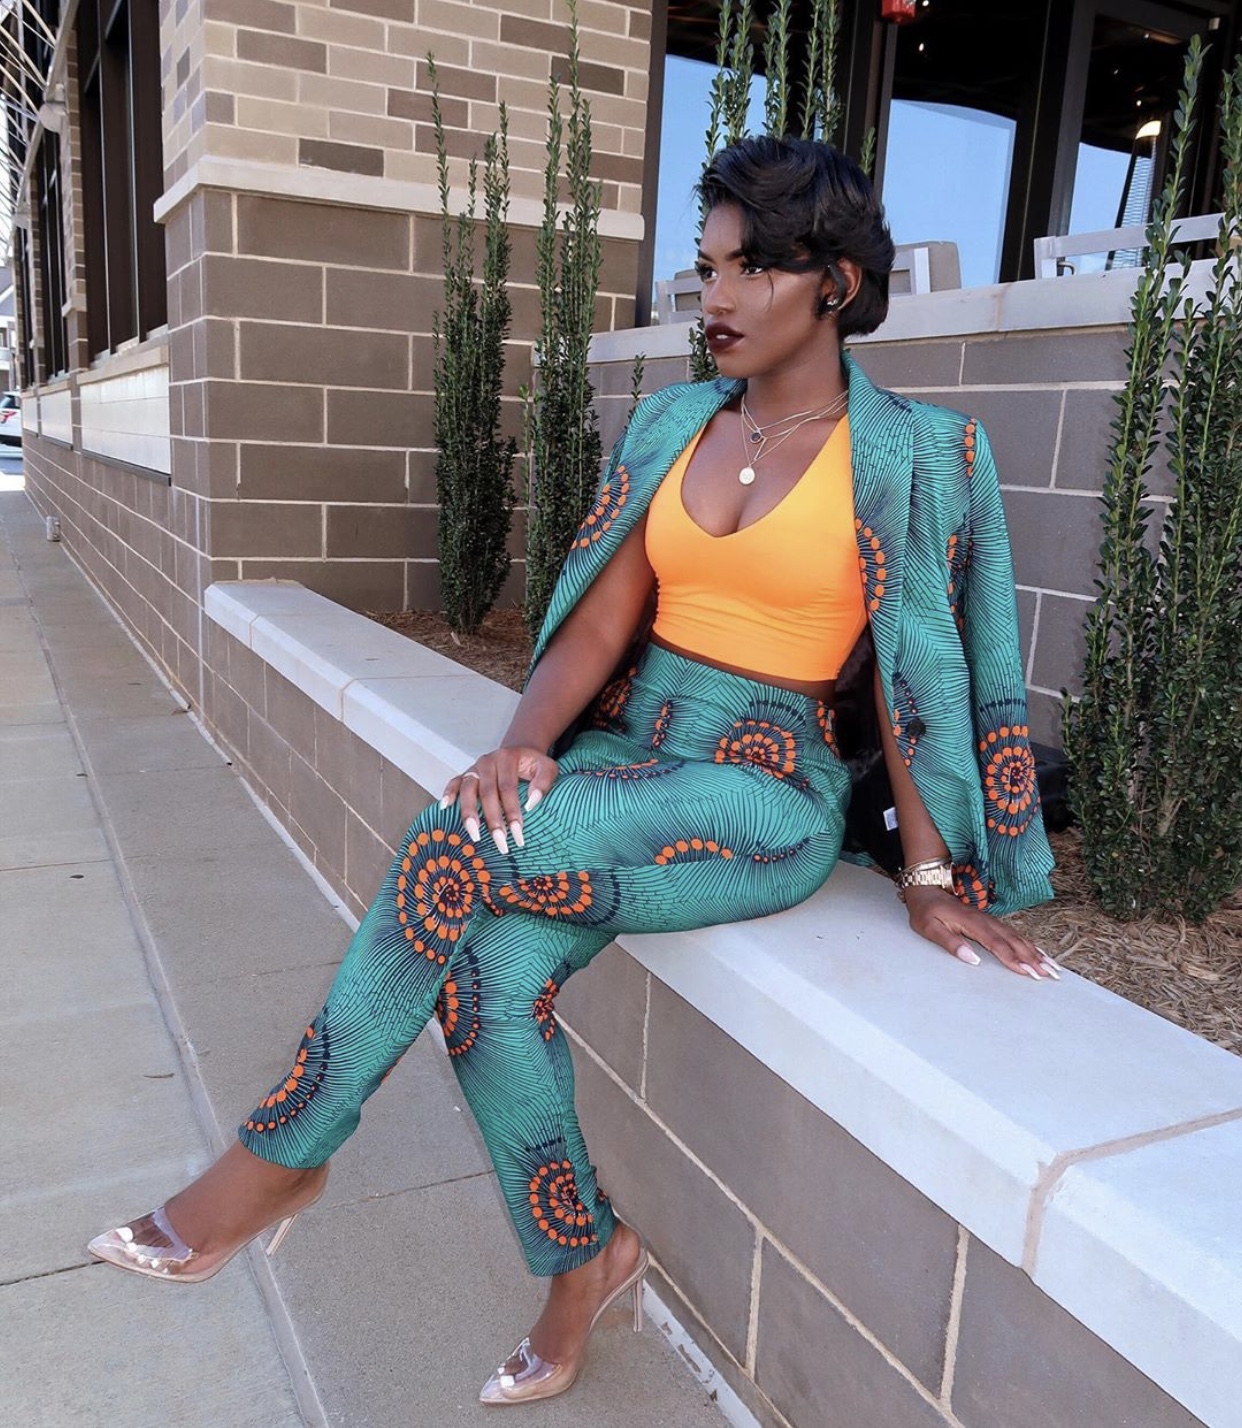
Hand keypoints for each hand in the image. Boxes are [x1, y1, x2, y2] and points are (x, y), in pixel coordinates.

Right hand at [439, 746, 558, 855]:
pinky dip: (448, 793)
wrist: (519, 751)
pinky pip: (454, 782)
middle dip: (493, 820)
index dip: (512, 813)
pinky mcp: (466, 773)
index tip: (518, 835)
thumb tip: (531, 804)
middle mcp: (487, 761)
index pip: (508, 789)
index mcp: (507, 758)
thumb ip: (543, 782)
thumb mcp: (547, 767)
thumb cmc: (533, 764)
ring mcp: (475, 768)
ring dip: (470, 814)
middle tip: (500, 843)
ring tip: (475, 835)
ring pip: (467, 789)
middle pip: (487, 793)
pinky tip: (446, 808)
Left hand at [902, 886, 1058, 980]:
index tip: (1028, 973)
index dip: (1013, 959)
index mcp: (971, 922)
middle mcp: (985, 921)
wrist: (927, 890)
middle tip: (1051, 975)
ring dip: (1036, 953)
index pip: (996, 943)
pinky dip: (1030, 945)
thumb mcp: (929, 927)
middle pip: (1013, 942)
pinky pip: (1014, 935)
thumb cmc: (926, 911)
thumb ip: (949, 942)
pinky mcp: (991, 923)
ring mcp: (990, 921)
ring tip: (1053, 968)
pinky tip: (1041, 955)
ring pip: (1017, 938)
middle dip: (1033, 959)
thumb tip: (972, 959)